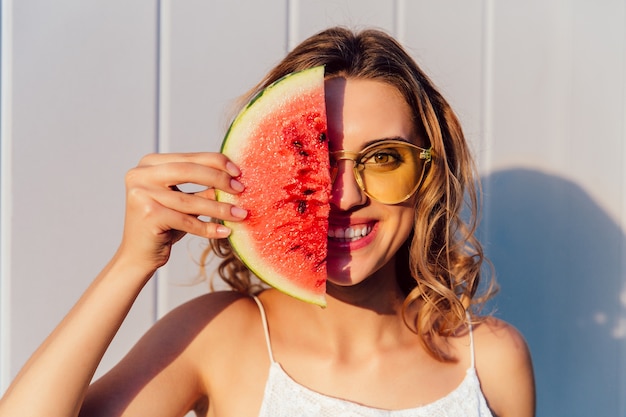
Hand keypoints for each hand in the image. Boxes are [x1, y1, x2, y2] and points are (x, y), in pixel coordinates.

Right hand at [118, 152, 246, 272]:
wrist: (138, 255)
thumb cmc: (165, 225)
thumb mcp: (185, 203)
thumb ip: (203, 188)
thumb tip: (235, 179)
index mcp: (149, 164)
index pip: (188, 158)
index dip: (216, 162)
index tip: (238, 171)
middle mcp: (141, 175)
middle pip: (188, 172)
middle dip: (218, 179)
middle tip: (241, 189)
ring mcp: (141, 194)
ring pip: (189, 200)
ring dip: (219, 208)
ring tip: (240, 214)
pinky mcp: (147, 215)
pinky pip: (185, 221)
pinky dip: (207, 228)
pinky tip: (225, 231)